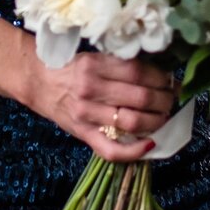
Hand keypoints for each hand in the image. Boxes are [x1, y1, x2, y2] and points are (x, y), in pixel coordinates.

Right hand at [23, 51, 175, 162]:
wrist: (38, 82)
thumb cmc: (71, 69)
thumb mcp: (94, 57)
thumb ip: (120, 64)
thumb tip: (158, 73)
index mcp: (95, 65)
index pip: (138, 72)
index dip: (161, 78)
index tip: (170, 81)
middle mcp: (91, 89)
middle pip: (140, 97)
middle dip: (164, 100)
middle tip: (171, 99)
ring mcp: (87, 114)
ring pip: (133, 122)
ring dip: (156, 121)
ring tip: (163, 117)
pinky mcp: (83, 134)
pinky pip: (112, 150)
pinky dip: (134, 151)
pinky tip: (150, 145)